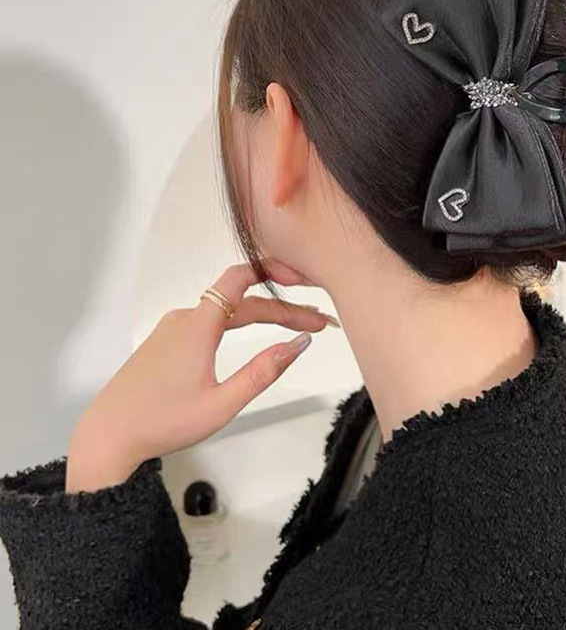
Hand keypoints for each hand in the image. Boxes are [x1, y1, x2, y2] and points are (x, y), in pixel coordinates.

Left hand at [66, 261, 335, 492]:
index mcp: (198, 327)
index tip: (301, 280)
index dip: (272, 271)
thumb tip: (298, 344)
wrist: (109, 435)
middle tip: (316, 325)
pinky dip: (239, 322)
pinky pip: (210, 320)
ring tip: (295, 326)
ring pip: (227, 311)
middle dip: (282, 309)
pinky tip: (255, 332)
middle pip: (243, 301)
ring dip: (263, 315)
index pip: (239, 278)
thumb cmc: (162, 423)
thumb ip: (263, 372)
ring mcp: (173, 328)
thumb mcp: (222, 404)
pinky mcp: (167, 341)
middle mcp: (185, 319)